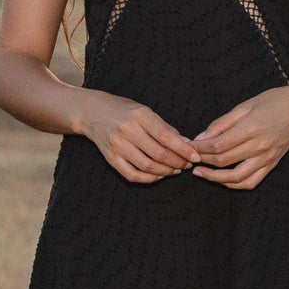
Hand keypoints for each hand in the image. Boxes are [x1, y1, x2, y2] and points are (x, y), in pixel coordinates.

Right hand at [81, 92, 200, 183]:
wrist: (93, 112)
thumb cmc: (124, 110)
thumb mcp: (146, 112)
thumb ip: (165, 128)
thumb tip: (187, 144)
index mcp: (139, 116)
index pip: (165, 136)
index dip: (183, 149)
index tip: (195, 156)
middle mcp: (127, 131)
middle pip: (158, 154)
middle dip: (177, 162)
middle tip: (187, 164)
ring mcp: (117, 146)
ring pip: (147, 166)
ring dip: (166, 172)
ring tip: (176, 170)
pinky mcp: (110, 158)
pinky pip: (132, 175)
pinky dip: (148, 179)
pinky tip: (159, 175)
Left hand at [190, 86, 288, 188]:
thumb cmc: (273, 101)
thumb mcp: (244, 105)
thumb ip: (221, 123)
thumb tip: (200, 138)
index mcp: (251, 128)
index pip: (217, 145)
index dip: (199, 149)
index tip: (187, 147)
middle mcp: (259, 146)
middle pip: (223, 161)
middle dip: (202, 161)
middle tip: (189, 158)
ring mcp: (267, 158)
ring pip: (235, 177)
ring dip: (215, 178)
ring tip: (200, 173)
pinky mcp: (272, 165)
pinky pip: (250, 182)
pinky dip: (233, 185)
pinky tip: (221, 179)